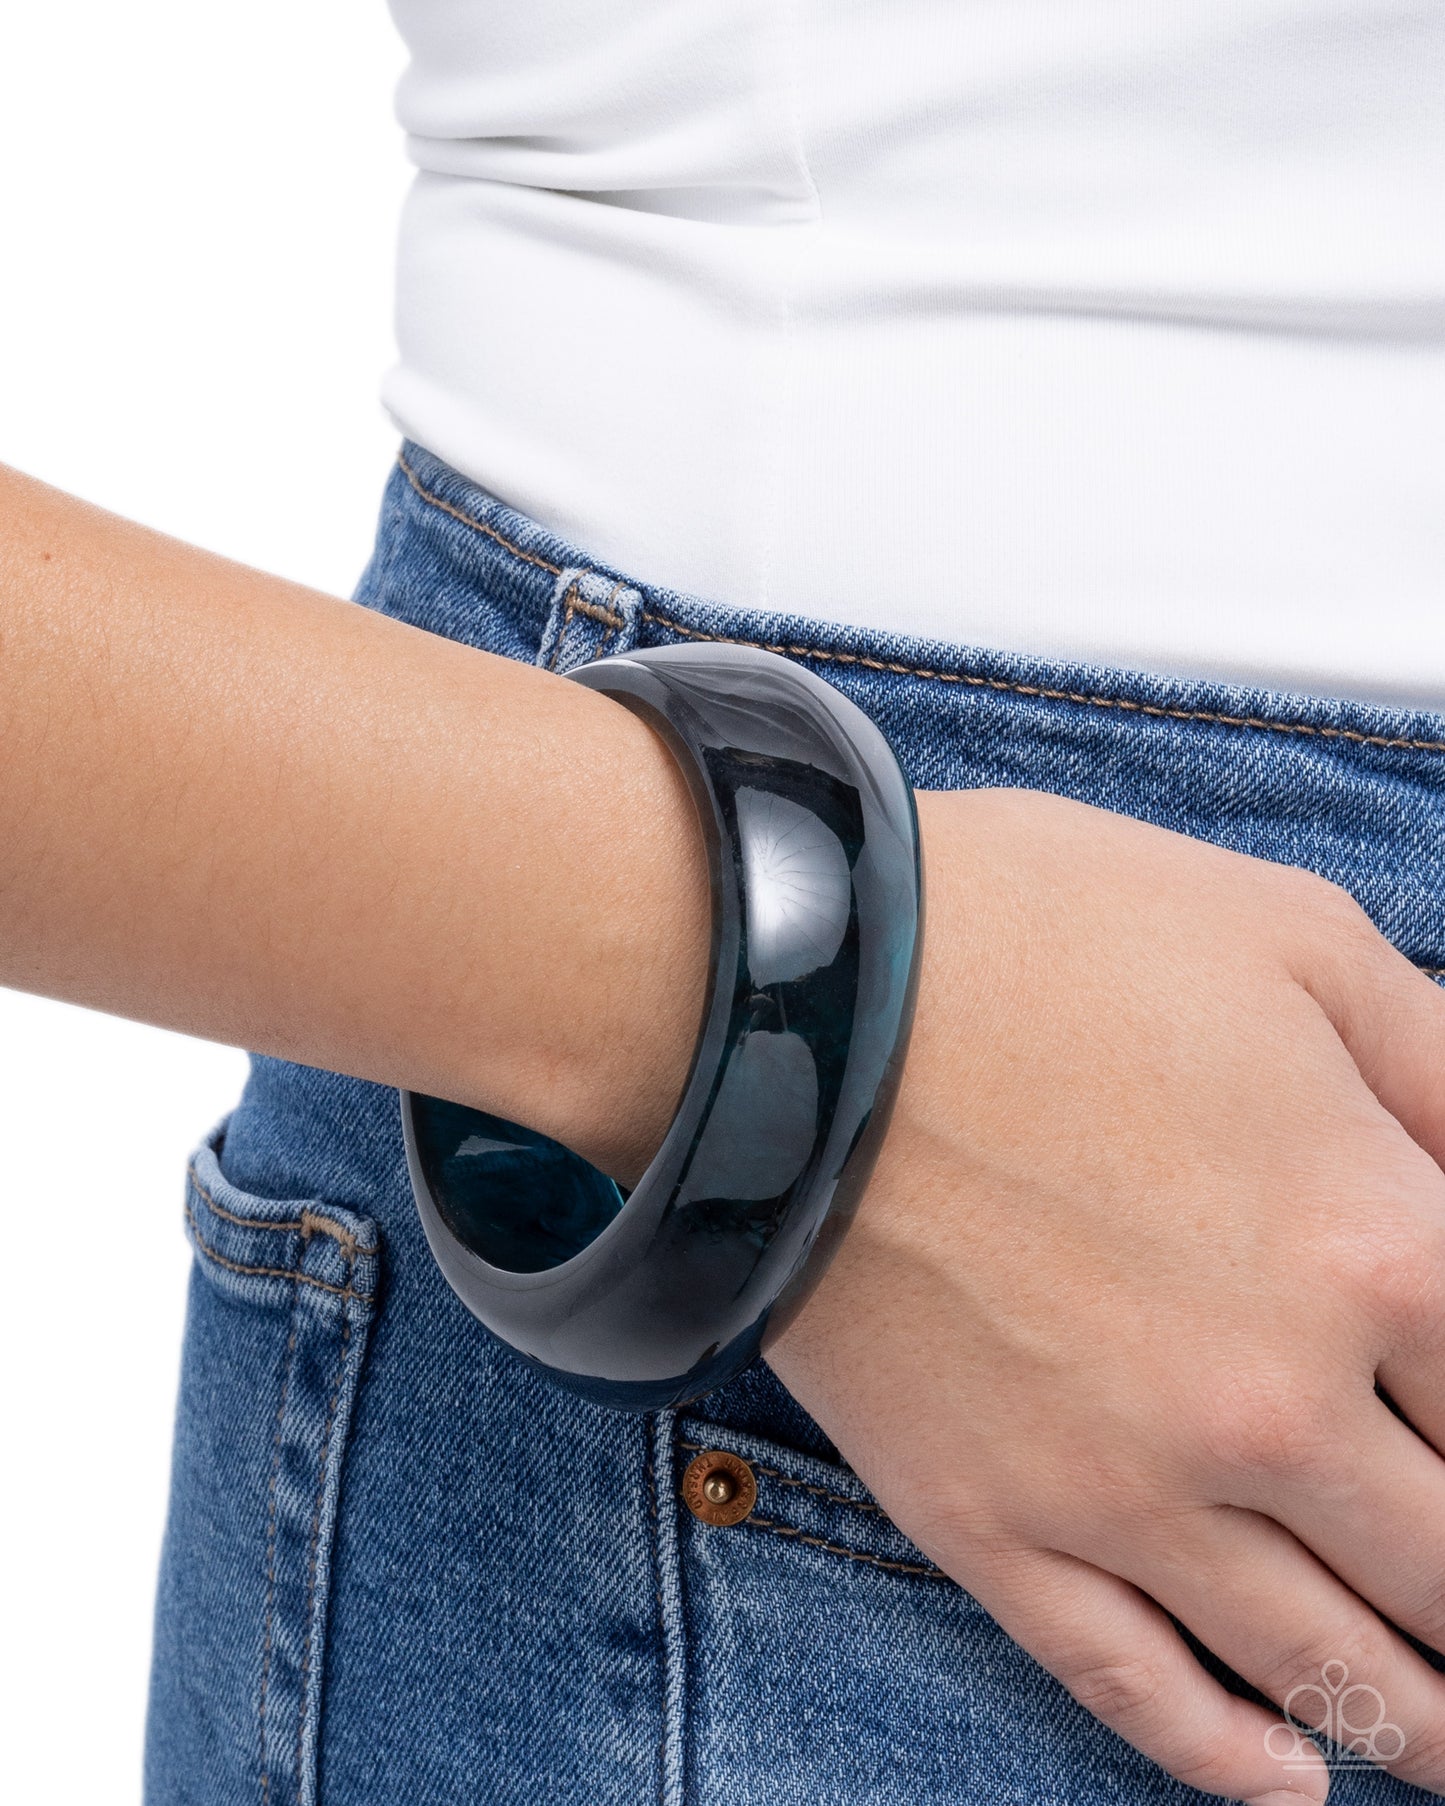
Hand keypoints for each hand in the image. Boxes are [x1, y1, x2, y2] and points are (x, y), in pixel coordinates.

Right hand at [767, 787, 1444, 1803]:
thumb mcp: (1289, 940)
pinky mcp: (989, 1521)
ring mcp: (1125, 1486)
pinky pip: (1131, 1687)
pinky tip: (1292, 1779)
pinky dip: (1231, 1756)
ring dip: (1422, 1717)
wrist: (791, 999)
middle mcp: (1274, 1406)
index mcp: (1374, 1247)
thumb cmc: (1040, 938)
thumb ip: (1444, 1066)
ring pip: (1322, 1663)